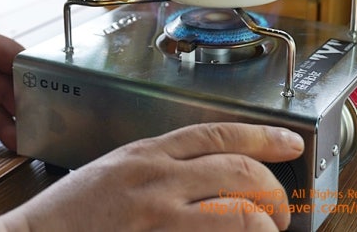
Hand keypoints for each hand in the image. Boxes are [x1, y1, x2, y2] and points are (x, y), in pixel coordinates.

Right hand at [4, 122, 304, 230]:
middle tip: (281, 211)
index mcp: (146, 154)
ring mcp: (158, 217)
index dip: (264, 137)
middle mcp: (157, 180)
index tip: (291, 143)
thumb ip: (158, 169)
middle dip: (273, 193)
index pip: (219, 133)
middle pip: (240, 173)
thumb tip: (206, 177)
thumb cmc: (66, 218)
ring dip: (264, 226)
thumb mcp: (113, 173)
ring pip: (238, 214)